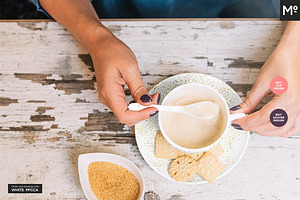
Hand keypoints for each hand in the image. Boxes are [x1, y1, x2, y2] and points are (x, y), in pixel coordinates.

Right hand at [90, 27, 158, 125]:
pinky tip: (142, 98)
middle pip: (126, 117)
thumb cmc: (112, 52)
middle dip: (143, 112)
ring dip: (140, 109)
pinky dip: (135, 104)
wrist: (101, 45)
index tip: (153, 108)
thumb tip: (147, 102)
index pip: (125, 115)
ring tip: (151, 98)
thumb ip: (138, 89)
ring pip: (126, 113)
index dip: (141, 115)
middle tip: (155, 101)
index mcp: (109, 92)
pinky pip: (124, 106)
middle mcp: (106, 98)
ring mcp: (108, 97)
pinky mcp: (111, 95)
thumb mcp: (130, 69)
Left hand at [230, 22, 299, 136]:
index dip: (247, 122)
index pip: (263, 117)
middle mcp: (296, 106)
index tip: (236, 122)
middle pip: (272, 126)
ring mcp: (299, 108)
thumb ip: (250, 100)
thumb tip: (237, 111)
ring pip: (282, 130)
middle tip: (240, 124)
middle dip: (253, 127)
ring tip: (252, 126)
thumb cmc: (282, 63)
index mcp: (287, 98)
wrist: (294, 54)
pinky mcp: (299, 108)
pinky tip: (270, 128)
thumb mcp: (262, 82)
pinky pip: (292, 127)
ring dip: (265, 131)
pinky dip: (280, 131)